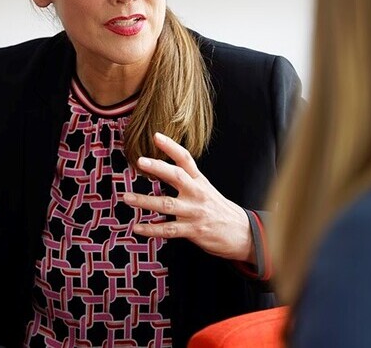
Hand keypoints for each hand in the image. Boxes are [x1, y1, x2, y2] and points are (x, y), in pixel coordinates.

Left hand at [122, 132, 253, 262]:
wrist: (243, 233)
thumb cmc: (220, 210)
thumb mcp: (206, 189)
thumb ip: (187, 180)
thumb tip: (161, 169)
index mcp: (200, 181)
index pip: (186, 159)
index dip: (171, 147)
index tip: (156, 136)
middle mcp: (197, 193)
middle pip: (177, 176)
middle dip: (158, 168)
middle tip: (140, 161)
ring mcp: (195, 212)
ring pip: (167, 204)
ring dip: (145, 201)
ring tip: (127, 198)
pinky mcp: (194, 231)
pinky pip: (168, 230)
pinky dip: (151, 229)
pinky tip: (137, 228)